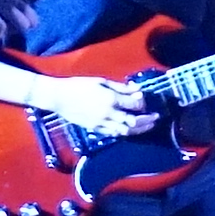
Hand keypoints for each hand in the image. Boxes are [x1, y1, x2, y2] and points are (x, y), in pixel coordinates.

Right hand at [43, 75, 162, 135]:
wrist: (59, 97)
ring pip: (124, 131)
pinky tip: (129, 130)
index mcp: (111, 99)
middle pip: (133, 122)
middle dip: (146, 120)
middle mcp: (108, 113)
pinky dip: (124, 133)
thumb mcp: (101, 81)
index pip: (134, 105)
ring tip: (147, 126)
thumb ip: (120, 87)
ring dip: (138, 130)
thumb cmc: (79, 85)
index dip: (142, 103)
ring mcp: (101, 123)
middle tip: (155, 118)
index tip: (145, 101)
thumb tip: (137, 89)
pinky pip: (113, 134)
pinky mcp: (95, 129)